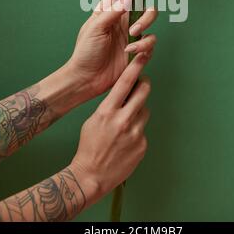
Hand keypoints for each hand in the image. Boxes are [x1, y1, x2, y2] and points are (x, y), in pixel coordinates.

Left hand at [67, 0, 156, 98]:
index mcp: (109, 8)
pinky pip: (151, 40)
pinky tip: (131, 50)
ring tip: (132, 33)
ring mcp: (132, 32)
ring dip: (145, 21)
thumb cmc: (85, 51)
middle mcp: (123, 17)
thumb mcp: (96, 27)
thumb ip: (114, 10)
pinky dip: (143, 44)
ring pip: (150, 16)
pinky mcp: (139, 48)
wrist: (86, 78)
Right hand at [70, 53, 150, 204]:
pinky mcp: (142, 145)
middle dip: (144, 84)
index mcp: (107, 112)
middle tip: (142, 84)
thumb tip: (124, 93)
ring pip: (144, 110)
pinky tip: (126, 141)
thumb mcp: (94, 120)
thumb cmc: (89, 146)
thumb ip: (110, 106)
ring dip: (139, 111)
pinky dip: (137, 131)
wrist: (92, 175)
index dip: (135, 67)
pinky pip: (143, 130)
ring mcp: (135, 133)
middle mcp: (123, 120)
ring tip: (126, 123)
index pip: (124, 84)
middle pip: (143, 92)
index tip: (143, 57)